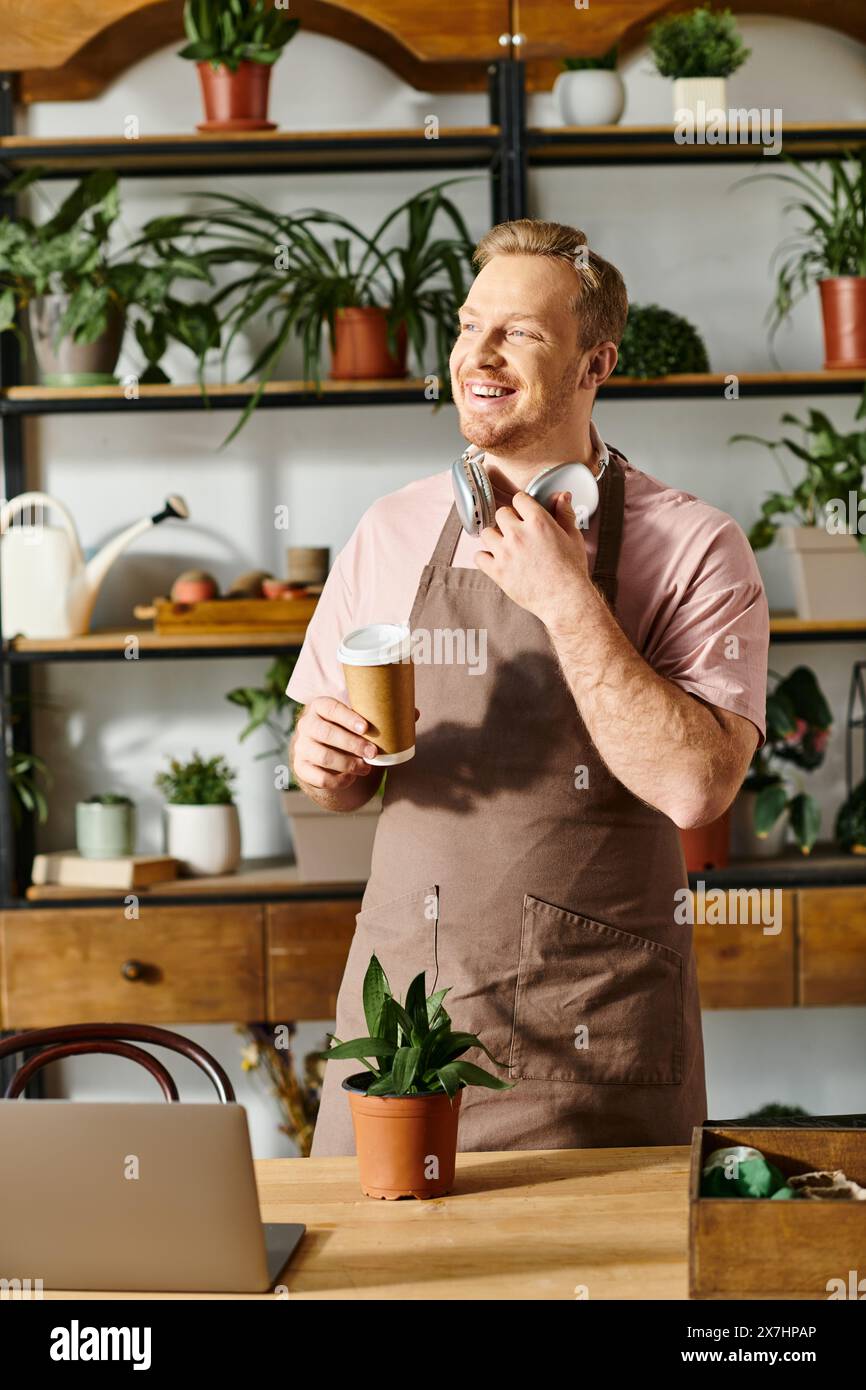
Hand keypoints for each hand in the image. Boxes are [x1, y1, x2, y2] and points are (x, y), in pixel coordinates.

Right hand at [291, 697, 419, 790]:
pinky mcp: (301, 767)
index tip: (365, 727)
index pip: (330, 707)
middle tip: (373, 753)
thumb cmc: (347, 731)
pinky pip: (319, 777)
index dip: (347, 717)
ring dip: (348, 764)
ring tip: (366, 768)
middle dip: (352, 744)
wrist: (324, 753)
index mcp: (320, 707)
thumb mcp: (359, 722)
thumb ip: (382, 716)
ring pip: (323, 756)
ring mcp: (301, 747)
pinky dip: (338, 780)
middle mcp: (307, 725)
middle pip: (326, 733)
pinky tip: (351, 778)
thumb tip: (414, 713)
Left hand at [474, 489, 590, 630]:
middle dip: (508, 520)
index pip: (519, 499)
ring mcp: (505, 552)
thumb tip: (563, 496)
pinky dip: (485, 558)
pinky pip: (479, 557)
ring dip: (494, 537)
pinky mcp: (497, 571)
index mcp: (538, 522)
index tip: (523, 513)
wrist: (565, 599)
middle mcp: (518, 534)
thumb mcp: (573, 537)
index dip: (522, 505)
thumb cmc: (571, 570)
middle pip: (501, 513)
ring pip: (486, 533)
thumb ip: (565, 514)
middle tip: (516, 531)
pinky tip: (495, 560)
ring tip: (505, 545)